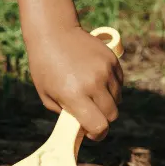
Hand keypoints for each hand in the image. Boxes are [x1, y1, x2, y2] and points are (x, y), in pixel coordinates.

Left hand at [25, 25, 122, 140]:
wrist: (53, 31)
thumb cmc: (45, 65)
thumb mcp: (46, 94)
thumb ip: (65, 113)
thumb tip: (83, 126)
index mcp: (74, 95)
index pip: (99, 126)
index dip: (97, 133)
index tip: (91, 131)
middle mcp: (93, 83)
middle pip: (112, 115)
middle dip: (103, 118)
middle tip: (91, 112)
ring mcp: (105, 70)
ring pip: (117, 99)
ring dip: (107, 101)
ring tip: (90, 91)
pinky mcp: (112, 60)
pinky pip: (119, 83)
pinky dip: (111, 86)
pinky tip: (96, 78)